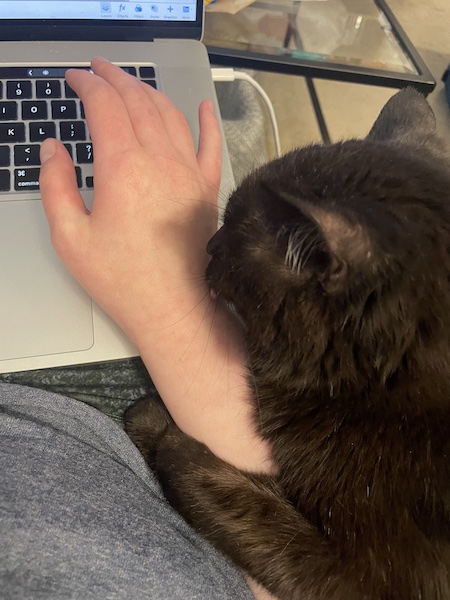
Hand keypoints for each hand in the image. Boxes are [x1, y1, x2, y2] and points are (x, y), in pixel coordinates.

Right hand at [40, 56, 220, 340]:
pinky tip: (201, 107)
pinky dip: (205, 121)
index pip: (105, 107)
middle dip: (115, 78)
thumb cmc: (122, 279)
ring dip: (149, 92)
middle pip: (137, 102)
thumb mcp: (71, 237)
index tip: (74, 79)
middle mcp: (161, 162)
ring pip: (170, 115)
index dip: (87, 85)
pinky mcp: (208, 190)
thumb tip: (53, 148)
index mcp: (123, 169)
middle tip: (98, 69)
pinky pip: (211, 145)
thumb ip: (56, 186)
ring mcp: (189, 174)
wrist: (173, 308)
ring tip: (131, 84)